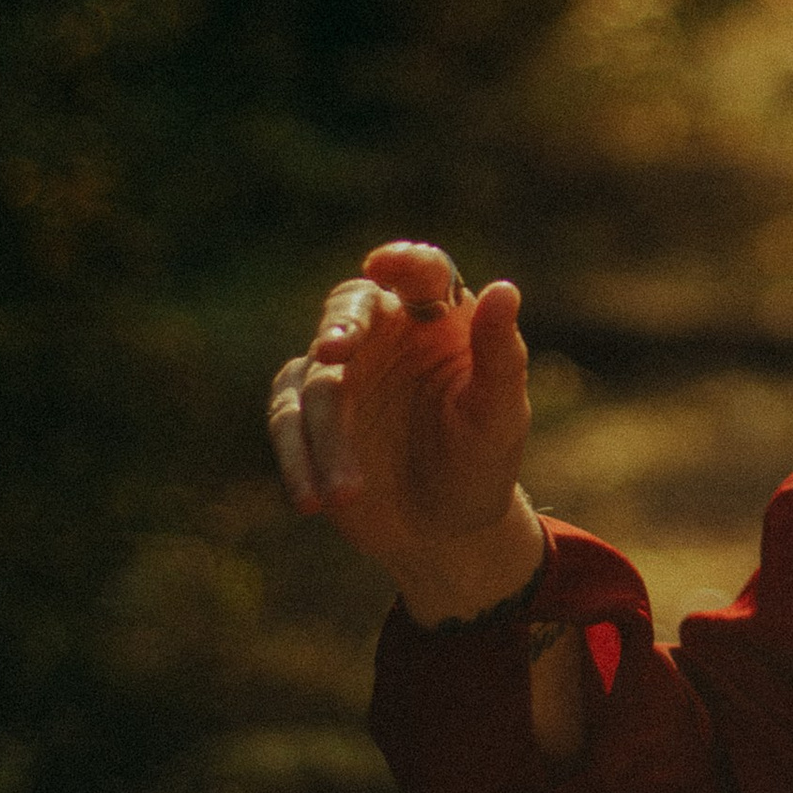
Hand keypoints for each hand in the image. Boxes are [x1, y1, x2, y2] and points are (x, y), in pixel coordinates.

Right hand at [267, 242, 541, 622]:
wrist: (446, 530)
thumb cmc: (483, 461)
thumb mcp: (500, 414)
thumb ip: (500, 354)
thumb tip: (505, 289)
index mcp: (437, 319)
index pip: (422, 272)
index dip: (404, 262)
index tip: (386, 265)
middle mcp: (383, 334)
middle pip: (350, 306)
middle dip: (341, 325)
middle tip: (334, 352)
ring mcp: (340, 373)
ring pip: (317, 380)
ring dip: (328, 436)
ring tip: (349, 492)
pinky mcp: (306, 417)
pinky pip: (287, 424)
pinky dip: (297, 460)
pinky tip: (312, 499)